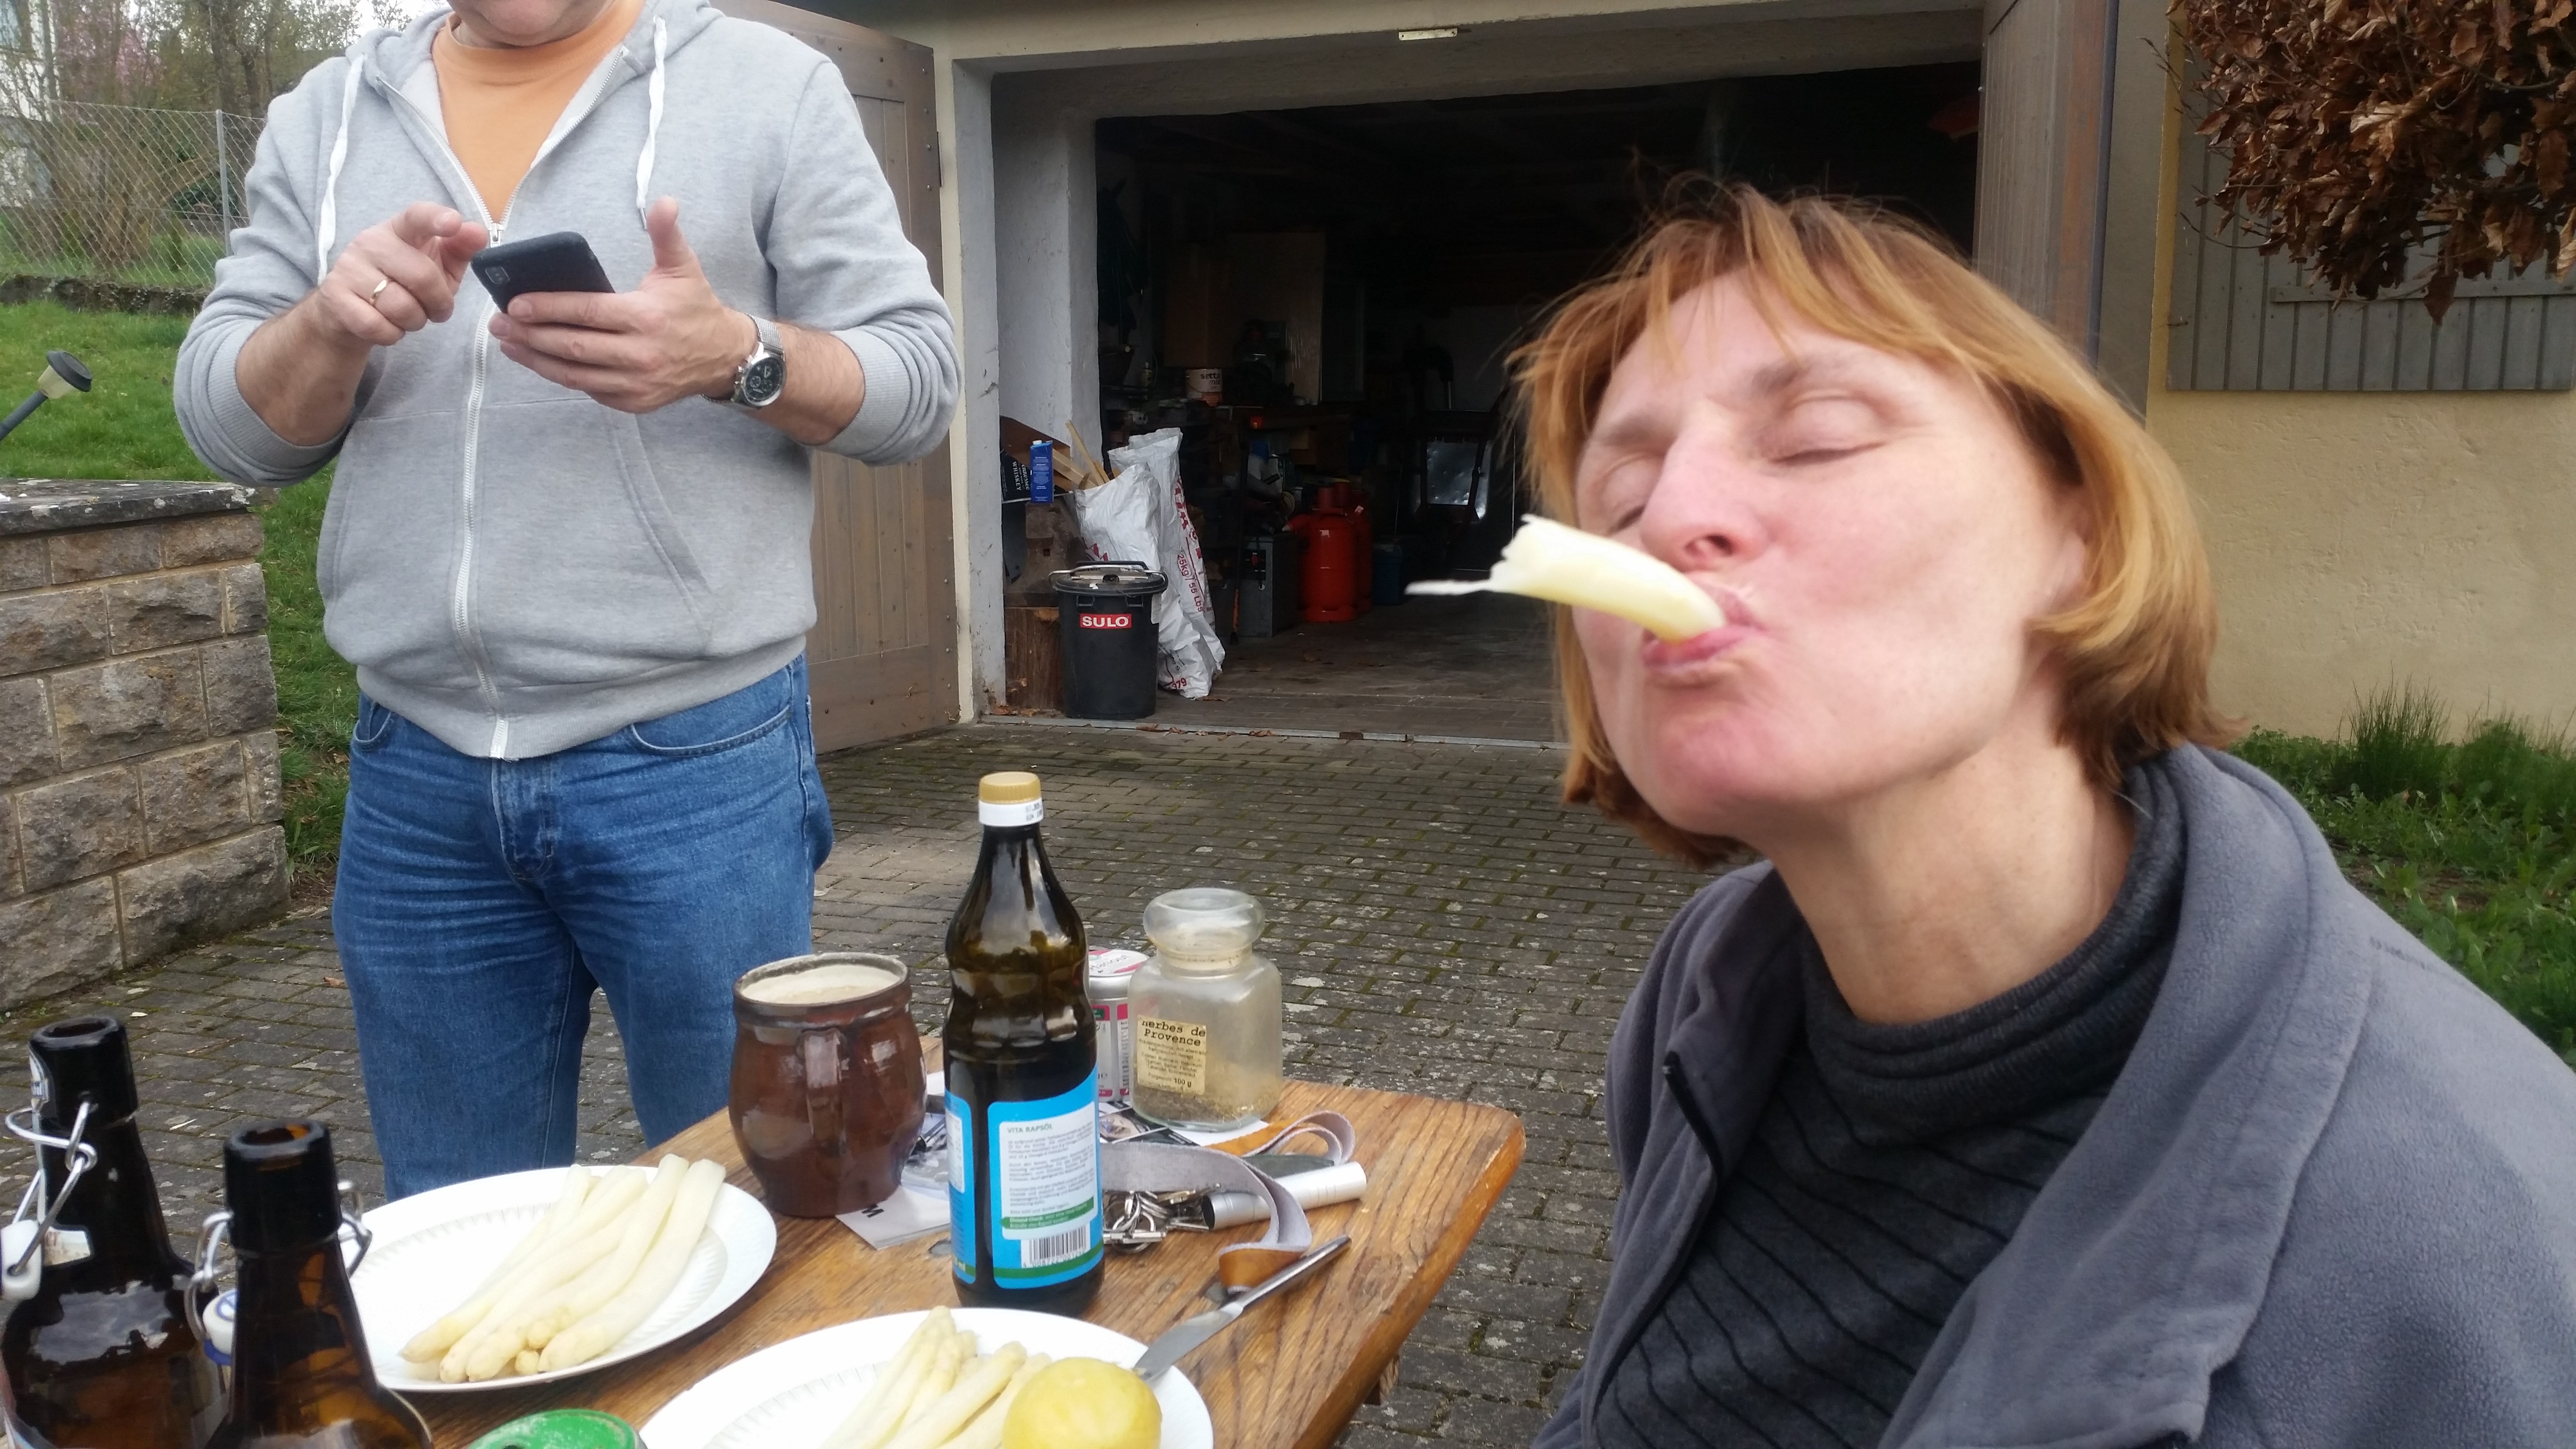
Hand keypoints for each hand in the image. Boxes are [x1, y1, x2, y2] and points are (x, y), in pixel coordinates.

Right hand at [311, 202, 487, 351]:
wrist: (349, 312)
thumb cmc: (403, 285)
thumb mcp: (437, 266)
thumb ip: (459, 249)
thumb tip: (478, 232)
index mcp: (399, 229)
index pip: (416, 216)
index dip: (435, 219)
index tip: (453, 222)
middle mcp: (370, 242)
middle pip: (422, 276)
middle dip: (439, 303)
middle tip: (437, 310)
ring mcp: (349, 268)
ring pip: (400, 306)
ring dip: (415, 321)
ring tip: (408, 316)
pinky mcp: (334, 296)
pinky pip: (378, 326)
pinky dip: (391, 334)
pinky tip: (386, 325)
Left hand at [488, 197, 754, 412]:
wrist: (725, 358)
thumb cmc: (696, 308)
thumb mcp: (683, 268)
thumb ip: (666, 234)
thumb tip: (663, 201)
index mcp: (646, 317)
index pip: (586, 312)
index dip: (548, 307)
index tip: (515, 302)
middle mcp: (640, 354)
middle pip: (573, 345)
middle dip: (530, 334)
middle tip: (498, 322)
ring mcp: (636, 382)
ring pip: (575, 373)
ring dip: (536, 359)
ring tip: (508, 342)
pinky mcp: (634, 402)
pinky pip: (589, 389)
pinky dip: (561, 376)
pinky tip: (539, 361)